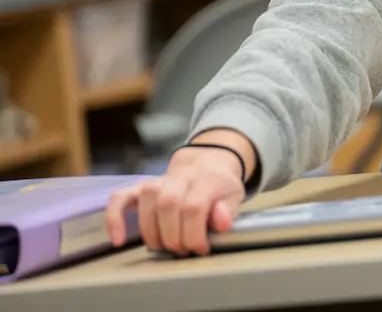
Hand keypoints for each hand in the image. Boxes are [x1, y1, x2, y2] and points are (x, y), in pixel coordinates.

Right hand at [107, 132, 251, 255]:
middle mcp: (179, 176)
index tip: (200, 248)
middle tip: (182, 249)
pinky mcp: (139, 188)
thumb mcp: (234, 197)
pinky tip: (118, 239)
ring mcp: (157, 181)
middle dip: (174, 236)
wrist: (206, 165)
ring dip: (152, 231)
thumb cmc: (219, 187)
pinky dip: (115, 218)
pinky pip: (119, 198)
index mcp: (205, 178)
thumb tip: (220, 222)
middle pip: (168, 205)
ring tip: (164, 246)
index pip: (193, 206)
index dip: (194, 234)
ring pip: (147, 201)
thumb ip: (228, 210)